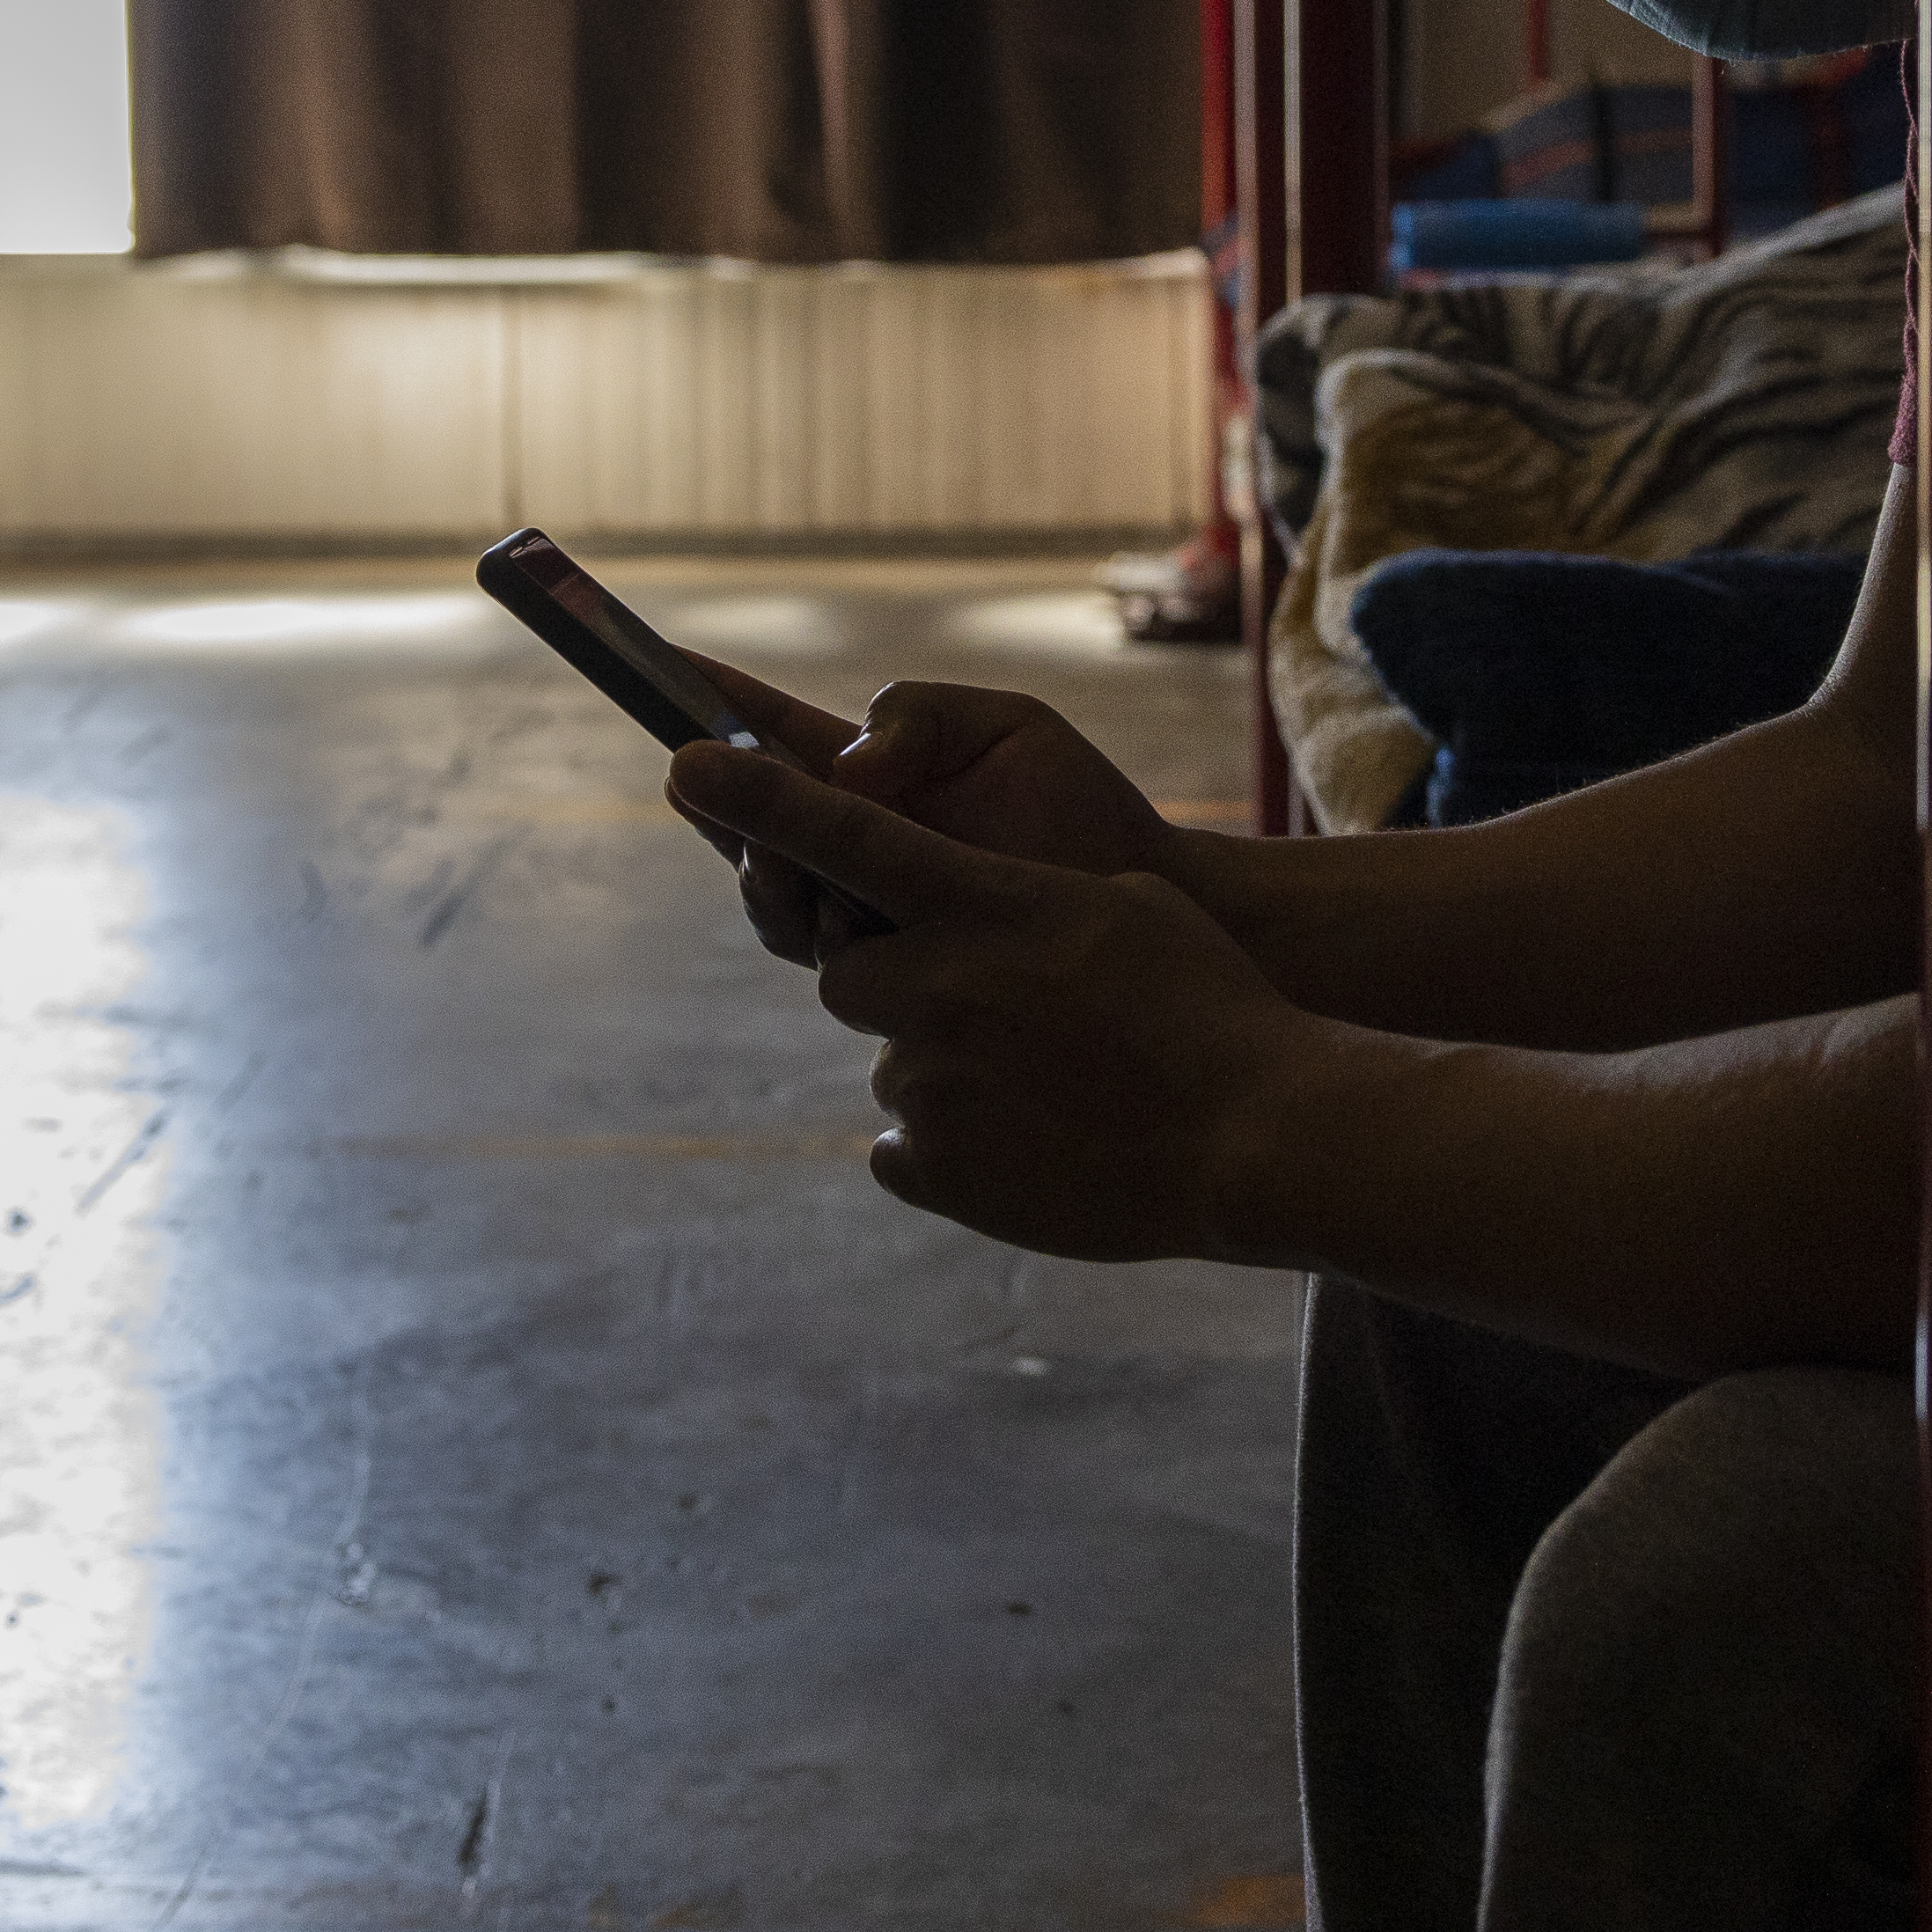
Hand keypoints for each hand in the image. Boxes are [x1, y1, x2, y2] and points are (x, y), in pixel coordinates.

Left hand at [666, 742, 1321, 1267]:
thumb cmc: (1206, 1002)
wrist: (1251, 1137)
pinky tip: (1034, 1142)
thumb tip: (958, 922)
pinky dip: (956, 1142)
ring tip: (1051, 1085)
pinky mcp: (928, 1169)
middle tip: (990, 1002)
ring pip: (892, 1059)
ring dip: (949, 1064)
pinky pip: (905, 1146)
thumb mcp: (1121, 904)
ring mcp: (924, 1082)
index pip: (838, 831)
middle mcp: (932, 985)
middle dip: (895, 977)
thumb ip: (1016, 902)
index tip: (680, 762)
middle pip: (844, 966)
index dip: (753, 796)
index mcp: (979, 900)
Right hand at [677, 655, 1180, 963]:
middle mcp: (848, 839)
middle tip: (711, 785)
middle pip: (741, 818)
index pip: (767, 728)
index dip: (707, 699)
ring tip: (790, 859)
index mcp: (867, 769)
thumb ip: (922, 717)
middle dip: (720, 803)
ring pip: (764, 890)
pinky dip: (810, 924)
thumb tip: (847, 768)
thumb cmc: (1077, 807)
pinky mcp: (883, 966)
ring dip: (761, 870)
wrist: (1136, 903)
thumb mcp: (1006, 726)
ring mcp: (858, 904)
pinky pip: (812, 948)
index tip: (656, 662)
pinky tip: (841, 912)